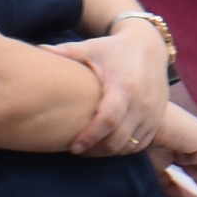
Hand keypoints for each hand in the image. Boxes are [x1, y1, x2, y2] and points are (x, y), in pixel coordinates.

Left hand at [50, 20, 171, 156]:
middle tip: (77, 150)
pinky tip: (108, 144)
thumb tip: (38, 48)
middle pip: (119, 140)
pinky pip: (141, 144)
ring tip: (91, 148)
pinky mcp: (158, 118)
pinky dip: (124, 148)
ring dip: (109, 152)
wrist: (149, 45)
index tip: (73, 147)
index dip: (90, 137)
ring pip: (130, 146)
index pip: (108, 121)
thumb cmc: (113, 48)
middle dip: (96, 150)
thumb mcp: (89, 48)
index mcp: (123, 86)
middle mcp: (142, 102)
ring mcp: (152, 112)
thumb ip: (64, 52)